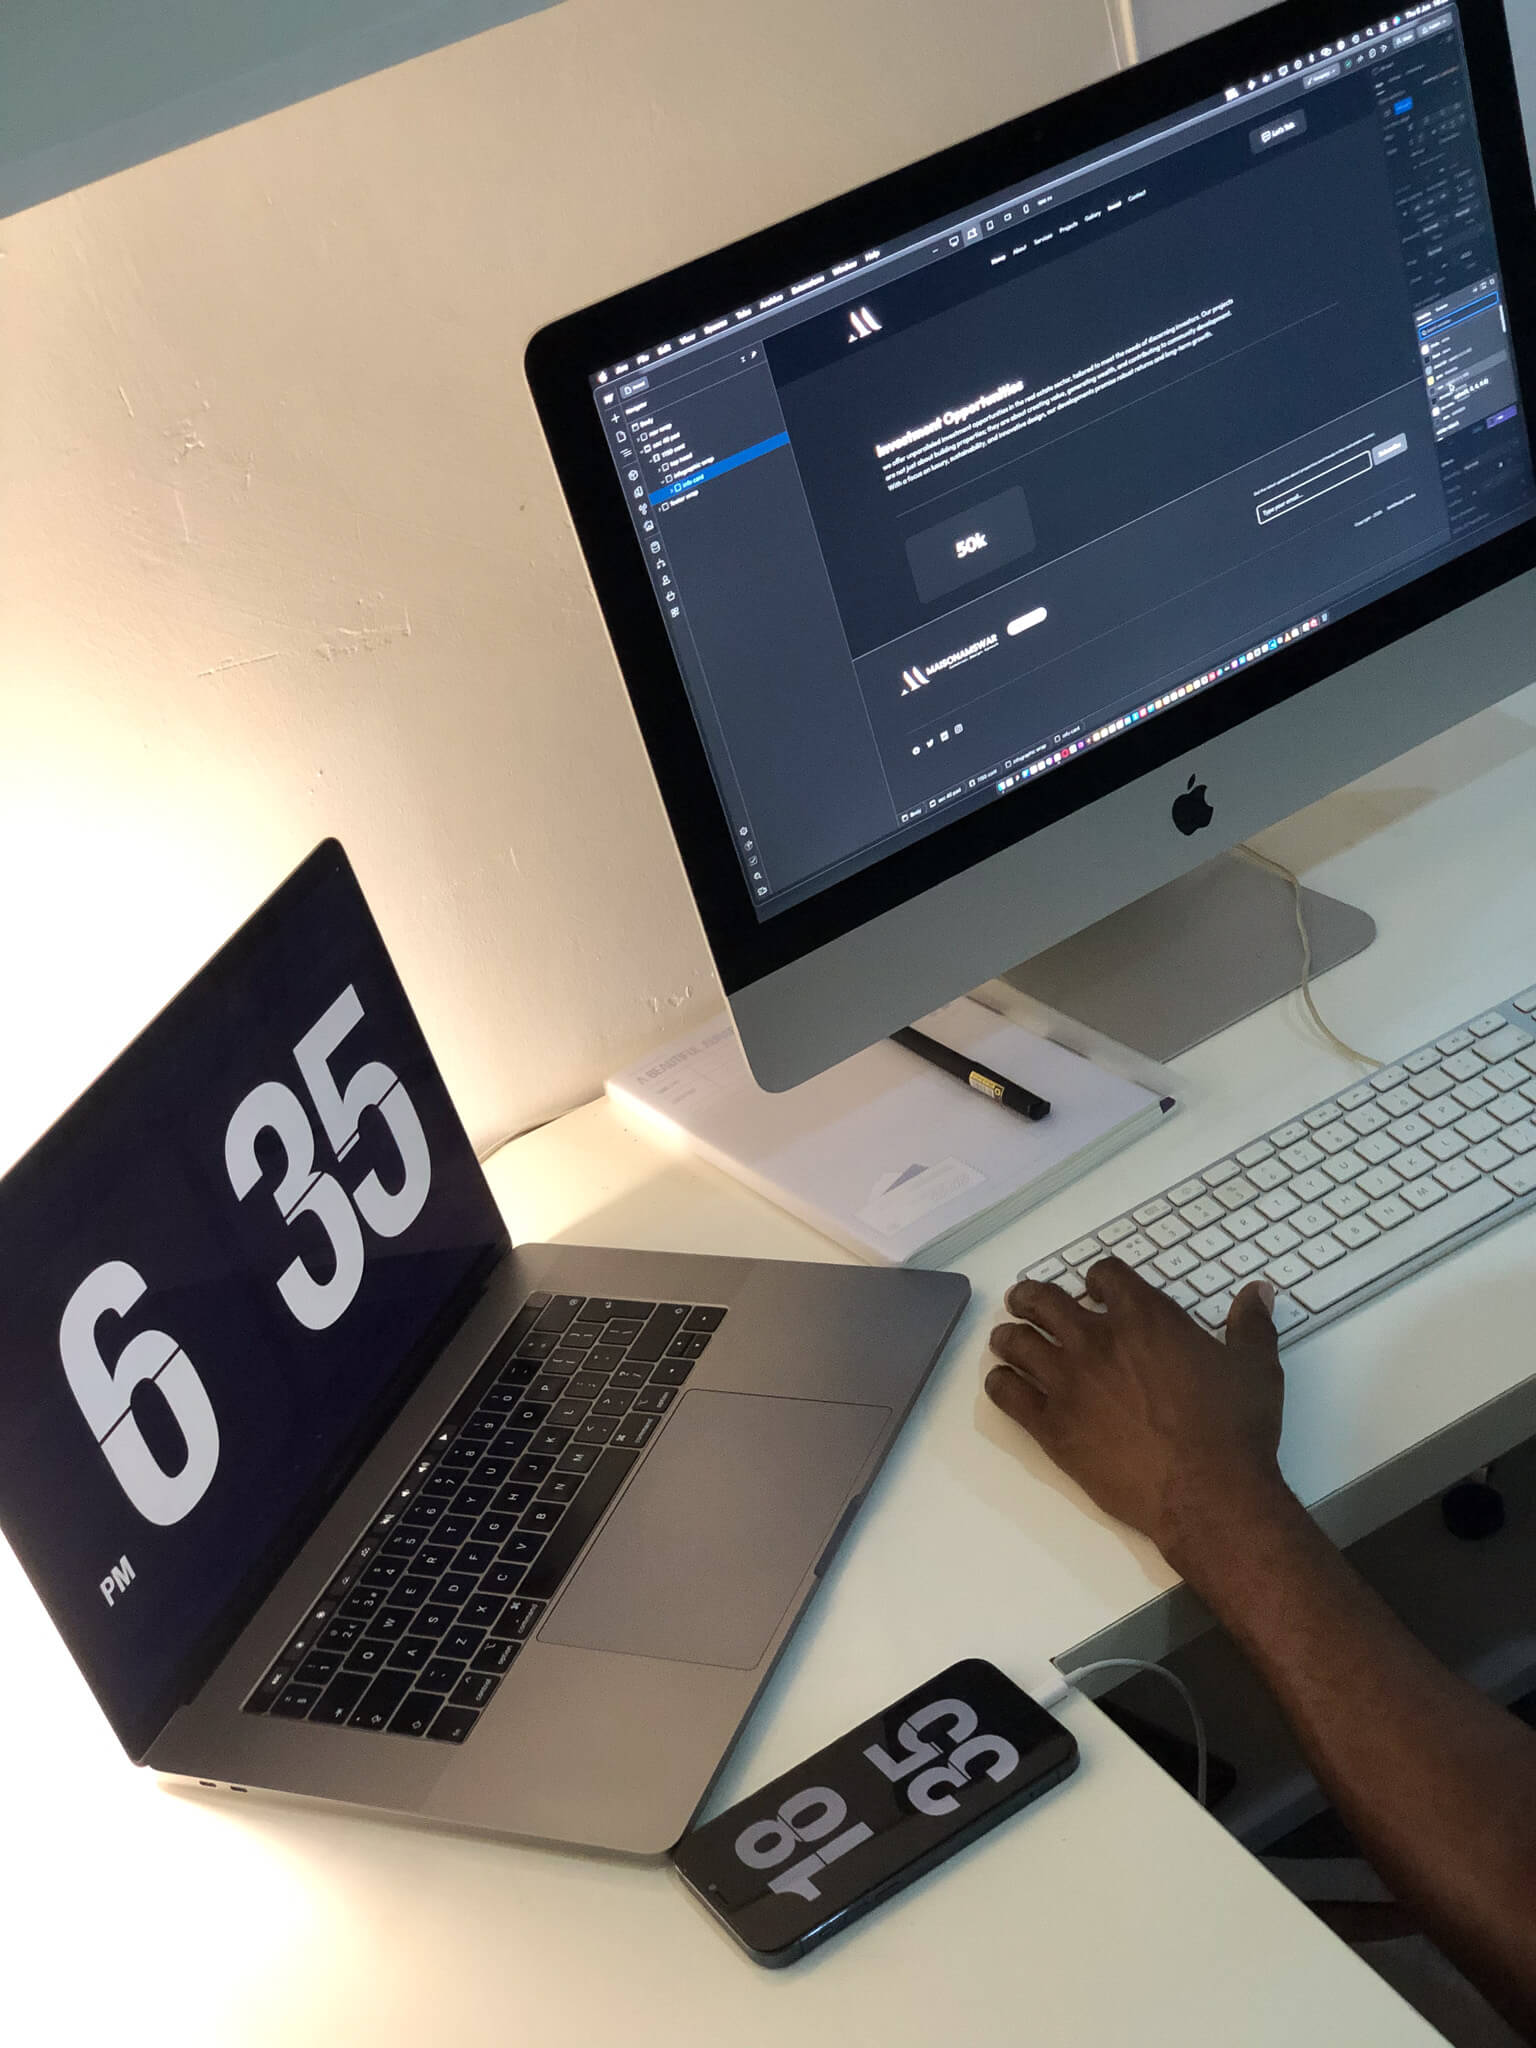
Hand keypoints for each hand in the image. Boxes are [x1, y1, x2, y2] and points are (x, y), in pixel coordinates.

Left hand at [986, 1257, 1294, 1572]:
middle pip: (1042, 1300)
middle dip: (1030, 1297)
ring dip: (1010, 1336)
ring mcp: (1068, 1383)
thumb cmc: (1235, 1430)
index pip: (1104, 1274)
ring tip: (1009, 1339)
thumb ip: (1251, 1325)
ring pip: (1016, 1343)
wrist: (1209, 1494)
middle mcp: (1097, 1341)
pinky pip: (1007, 1395)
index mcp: (1144, 1318)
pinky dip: (1001, 1384)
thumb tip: (1258, 1291)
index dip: (1097, 1277)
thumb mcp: (1254, 1368)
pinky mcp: (1052, 1427)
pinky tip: (1004, 1383)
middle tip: (1025, 1301)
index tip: (1094, 1287)